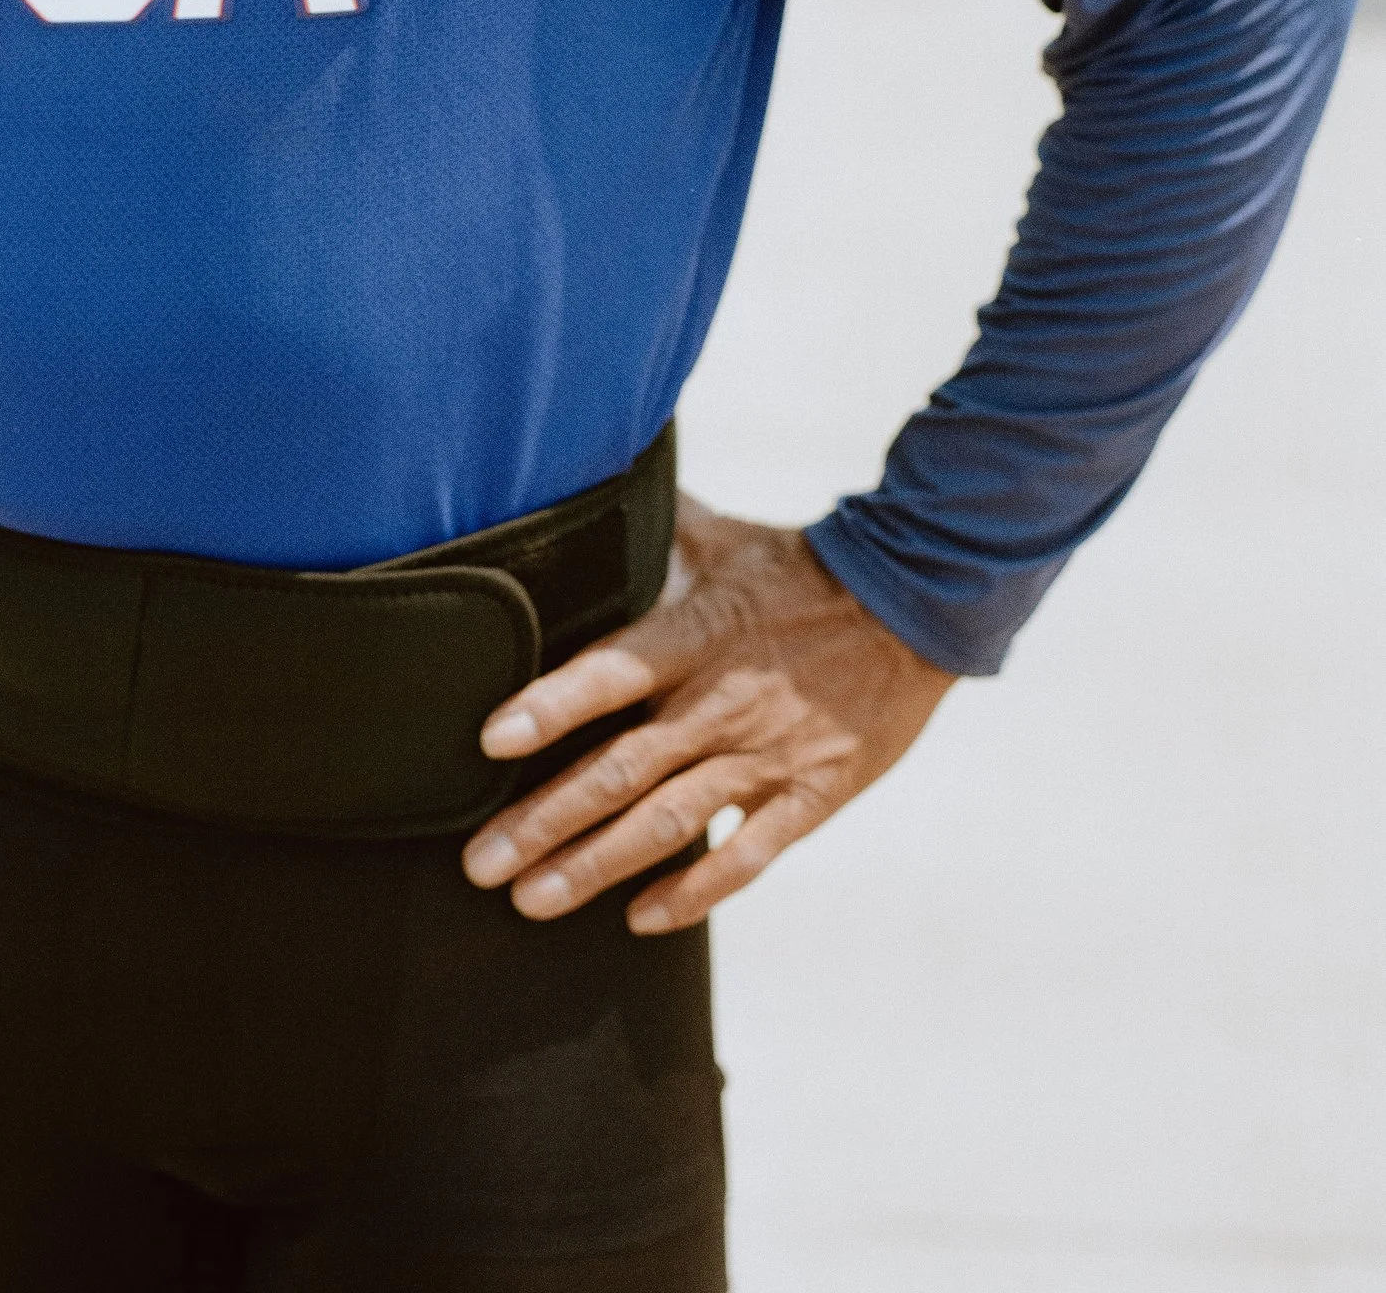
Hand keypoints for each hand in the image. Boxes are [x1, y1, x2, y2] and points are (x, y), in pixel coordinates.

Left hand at [460, 495, 953, 934]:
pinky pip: (746, 856)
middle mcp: (719, 703)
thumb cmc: (802, 569)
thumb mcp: (721, 538)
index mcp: (693, 636)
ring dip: (595, 866)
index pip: (607, 674)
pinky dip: (693, 891)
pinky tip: (641, 916)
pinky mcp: (811, 795)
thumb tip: (586, 478)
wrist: (914, 605)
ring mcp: (765, 756)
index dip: (548, 707)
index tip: (490, 743)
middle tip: (481, 865)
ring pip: (667, 824)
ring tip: (532, 900)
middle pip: (619, 770)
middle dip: (544, 822)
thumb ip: (653, 527)